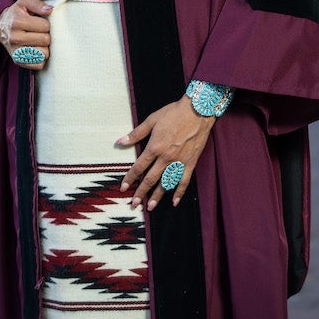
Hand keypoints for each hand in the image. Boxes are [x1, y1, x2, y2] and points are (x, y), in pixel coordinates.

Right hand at [0, 0, 52, 67]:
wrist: (0, 26)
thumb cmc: (16, 13)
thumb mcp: (24, 2)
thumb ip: (38, 4)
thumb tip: (50, 10)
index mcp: (18, 22)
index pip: (45, 26)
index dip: (45, 24)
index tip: (38, 22)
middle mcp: (15, 38)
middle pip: (45, 40)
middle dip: (45, 35)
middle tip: (38, 32)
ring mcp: (16, 51)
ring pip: (44, 54)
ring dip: (44, 47)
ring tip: (37, 41)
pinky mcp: (18, 61)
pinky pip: (38, 65)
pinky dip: (40, 58)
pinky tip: (36, 50)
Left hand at [117, 95, 214, 210]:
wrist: (197, 112)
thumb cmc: (173, 114)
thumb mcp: (152, 120)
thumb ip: (136, 134)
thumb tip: (120, 142)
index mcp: (155, 147)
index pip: (139, 167)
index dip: (130, 178)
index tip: (123, 187)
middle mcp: (166, 158)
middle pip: (151, 179)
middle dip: (141, 192)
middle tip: (134, 204)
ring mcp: (179, 162)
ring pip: (166, 183)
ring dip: (157, 196)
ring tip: (150, 207)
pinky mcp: (190, 163)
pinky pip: (184, 181)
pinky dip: (179, 192)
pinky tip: (174, 202)